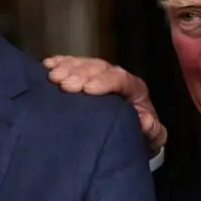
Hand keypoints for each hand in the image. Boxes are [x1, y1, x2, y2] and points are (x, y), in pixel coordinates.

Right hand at [44, 55, 166, 152]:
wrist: (134, 133)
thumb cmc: (141, 134)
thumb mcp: (152, 136)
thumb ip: (152, 130)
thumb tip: (145, 120)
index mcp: (134, 88)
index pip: (120, 78)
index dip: (104, 81)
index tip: (87, 89)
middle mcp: (117, 77)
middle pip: (99, 68)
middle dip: (80, 74)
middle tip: (63, 83)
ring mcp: (100, 74)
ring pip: (85, 64)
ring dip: (67, 68)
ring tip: (53, 76)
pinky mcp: (86, 76)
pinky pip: (73, 64)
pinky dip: (60, 63)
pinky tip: (48, 65)